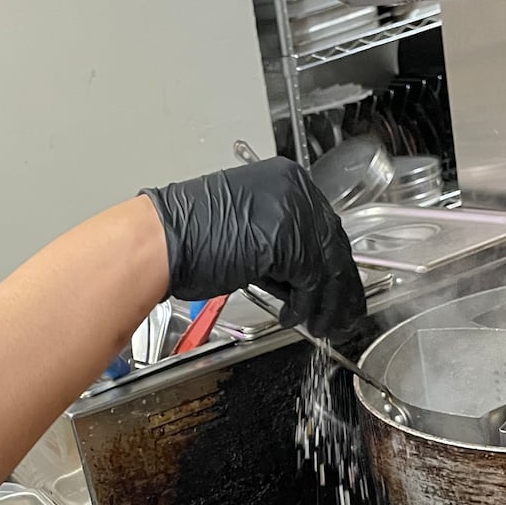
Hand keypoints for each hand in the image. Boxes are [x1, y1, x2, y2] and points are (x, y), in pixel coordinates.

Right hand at [141, 157, 364, 338]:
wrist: (163, 241)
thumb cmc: (186, 237)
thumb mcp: (244, 230)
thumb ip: (278, 245)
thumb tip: (297, 275)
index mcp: (285, 180)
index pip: (322, 225)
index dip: (331, 263)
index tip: (337, 286)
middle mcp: (295, 190)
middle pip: (333, 243)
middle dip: (339, 286)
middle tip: (342, 312)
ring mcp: (294, 213)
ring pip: (329, 264)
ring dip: (327, 302)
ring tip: (323, 324)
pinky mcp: (288, 242)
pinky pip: (312, 280)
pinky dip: (307, 305)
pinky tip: (294, 317)